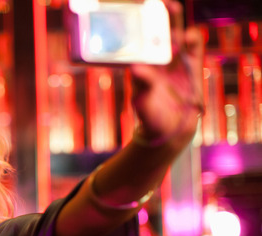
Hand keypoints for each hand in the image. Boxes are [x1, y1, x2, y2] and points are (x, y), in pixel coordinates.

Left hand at [130, 0, 204, 147]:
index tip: (136, 16)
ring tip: (171, 8)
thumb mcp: (143, 103)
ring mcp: (175, 60)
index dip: (138, 27)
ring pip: (176, 34)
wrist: (171, 128)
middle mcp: (157, 59)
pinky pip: (193, 47)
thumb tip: (135, 68)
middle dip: (158, 15)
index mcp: (141, 65)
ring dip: (175, 21)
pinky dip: (192, 39)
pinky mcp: (192, 65)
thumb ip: (142, 86)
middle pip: (158, 31)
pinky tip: (189, 36)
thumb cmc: (150, 115)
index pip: (138, 41)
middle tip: (160, 4)